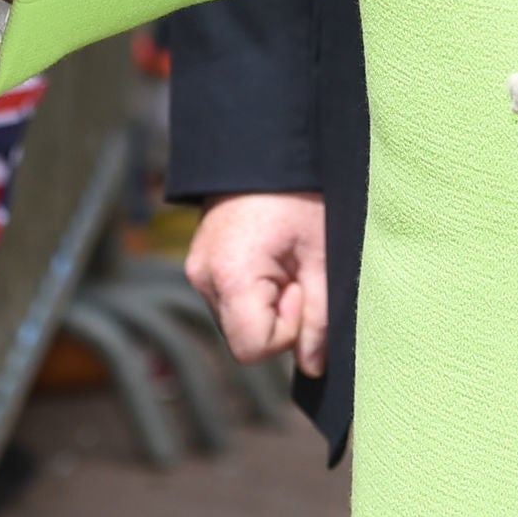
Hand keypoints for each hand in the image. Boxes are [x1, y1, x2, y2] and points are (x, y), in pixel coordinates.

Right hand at [185, 192, 328, 374]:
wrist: (265, 149)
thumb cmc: (298, 197)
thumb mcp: (321, 257)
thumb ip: (319, 318)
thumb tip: (313, 367)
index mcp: (231, 276)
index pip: (252, 349)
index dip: (285, 332)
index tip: (299, 289)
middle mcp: (203, 278)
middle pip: (243, 338)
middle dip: (276, 318)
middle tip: (294, 273)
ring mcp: (196, 271)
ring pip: (236, 322)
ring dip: (265, 306)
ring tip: (281, 262)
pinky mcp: (198, 265)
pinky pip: (229, 301)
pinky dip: (252, 294)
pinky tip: (267, 261)